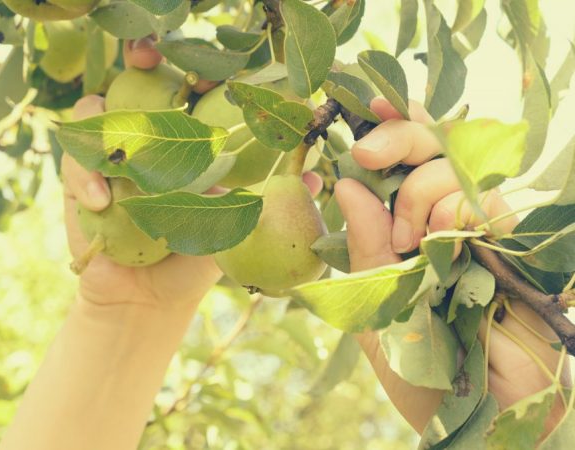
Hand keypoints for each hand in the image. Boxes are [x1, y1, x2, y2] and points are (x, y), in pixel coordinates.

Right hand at [63, 36, 323, 307]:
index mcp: (184, 149)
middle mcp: (148, 145)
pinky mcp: (80, 182)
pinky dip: (84, 175)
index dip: (196, 76)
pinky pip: (74, 162)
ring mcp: (112, 159)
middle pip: (139, 87)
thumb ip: (265, 201)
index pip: (189, 98)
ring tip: (125, 156)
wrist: (147, 299)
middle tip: (147, 57)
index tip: (207, 74)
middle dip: (140, 65)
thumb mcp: (233, 230)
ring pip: (98, 113)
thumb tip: (318, 178)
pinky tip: (101, 202)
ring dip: (108, 122)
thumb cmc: (193, 262)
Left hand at [335, 98, 568, 433]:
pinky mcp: (512, 241)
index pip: (400, 164)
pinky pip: (485, 198)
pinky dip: (456, 210)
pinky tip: (444, 242)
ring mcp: (480, 227)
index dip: (386, 128)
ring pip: (454, 166)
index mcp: (405, 230)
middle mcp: (443, 219)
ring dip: (420, 191)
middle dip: (397, 135)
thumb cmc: (420, 368)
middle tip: (366, 151)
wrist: (477, 414)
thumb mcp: (374, 306)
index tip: (362, 108)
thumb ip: (364, 248)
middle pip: (431, 145)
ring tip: (410, 244)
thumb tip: (348, 187)